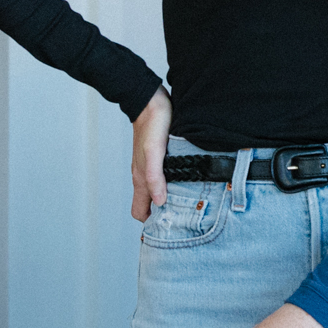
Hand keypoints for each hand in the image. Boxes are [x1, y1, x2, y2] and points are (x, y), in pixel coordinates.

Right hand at [129, 89, 172, 222]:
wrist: (150, 100)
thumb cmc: (152, 124)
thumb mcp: (155, 151)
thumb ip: (155, 176)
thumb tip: (159, 201)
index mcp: (141, 178)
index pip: (139, 212)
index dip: (150, 222)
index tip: (168, 227)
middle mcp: (143, 175)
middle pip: (148, 205)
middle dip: (161, 216)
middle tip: (183, 220)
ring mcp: (150, 167)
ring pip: (155, 192)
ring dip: (168, 200)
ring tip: (187, 205)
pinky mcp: (158, 157)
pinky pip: (162, 178)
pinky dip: (172, 186)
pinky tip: (185, 183)